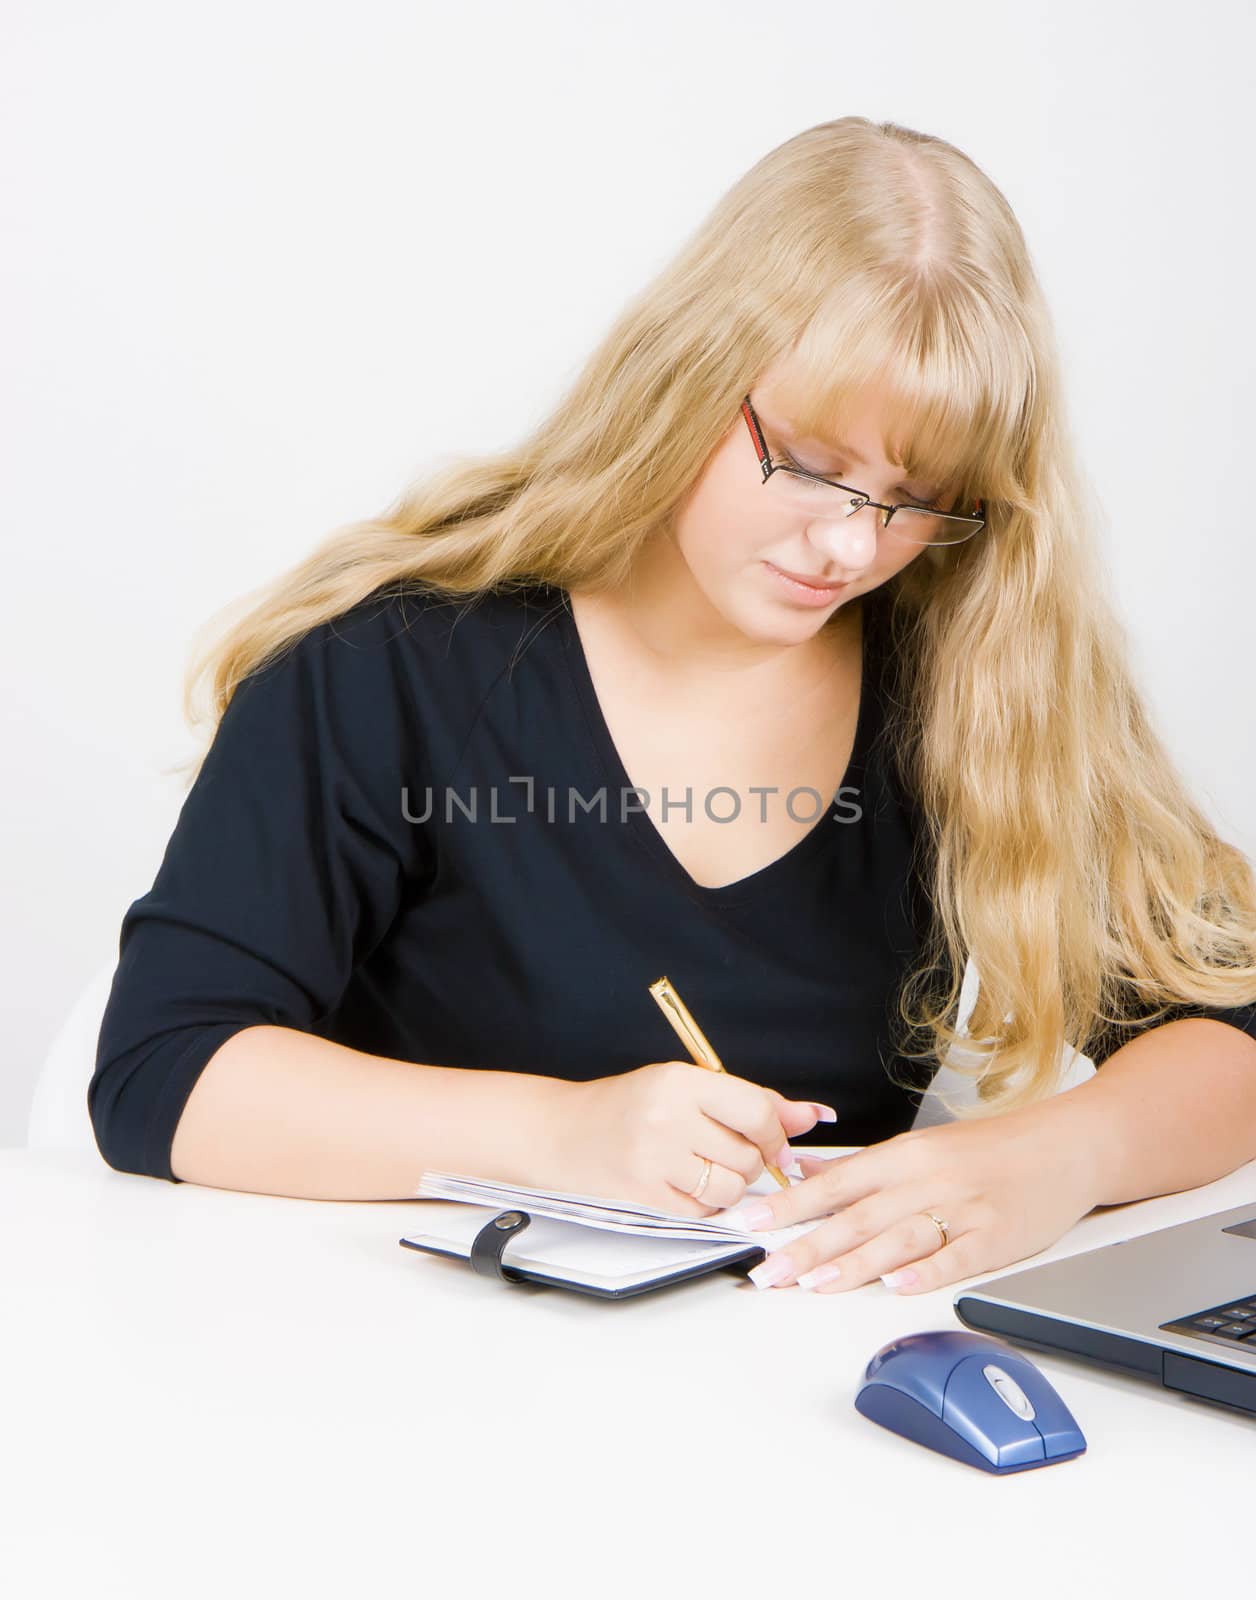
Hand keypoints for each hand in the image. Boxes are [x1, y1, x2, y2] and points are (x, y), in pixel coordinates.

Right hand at [550, 1061, 835, 1215]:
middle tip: (725, 1152)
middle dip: (749, 1161)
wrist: (561, 1132)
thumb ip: (752, 1101)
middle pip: (747, 1154)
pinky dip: (706, 1204)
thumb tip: (814, 1115)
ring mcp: (654, 1158)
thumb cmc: (628, 1106)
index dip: (777, 1133)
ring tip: (705, 1169)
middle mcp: (667, 1116)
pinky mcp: (644, 1194)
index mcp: (681, 1080)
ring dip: (730, 1186)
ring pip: (732, 1187)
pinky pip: (704, 1210)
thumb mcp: (686, 1086)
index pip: (756, 1110)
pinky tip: (685, 1185)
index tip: (776, 1144)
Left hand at [732, 1099, 1101, 1293]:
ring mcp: (962, 1209)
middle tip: (767, 1270)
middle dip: (806, 1245)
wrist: (1064, 1146)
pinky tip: (896, 1285)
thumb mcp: (920, 1148)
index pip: (835, 1182)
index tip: (752, 1223)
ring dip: (852, 1263)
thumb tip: (803, 1170)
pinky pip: (955, 1256)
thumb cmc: (991, 1150)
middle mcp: (927, 1180)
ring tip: (814, 1284)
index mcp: (905, 1156)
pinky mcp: (996, 1237)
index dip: (790, 1205)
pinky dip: (924, 1272)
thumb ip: (861, 1166)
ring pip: (897, 1237)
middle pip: (857, 1216)